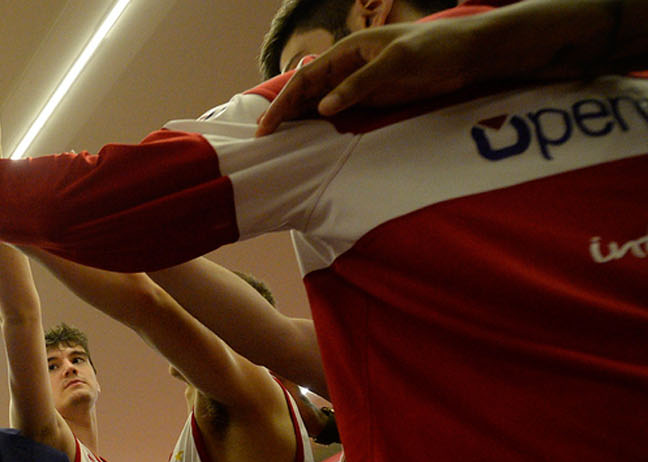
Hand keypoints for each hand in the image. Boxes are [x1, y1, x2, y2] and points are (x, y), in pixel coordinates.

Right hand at [256, 19, 482, 134]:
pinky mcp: (373, 100)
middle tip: (263, 139)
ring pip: (319, 104)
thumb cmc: (435, 48)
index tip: (267, 125)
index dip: (283, 102)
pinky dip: (321, 125)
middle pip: (306, 92)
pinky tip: (310, 139)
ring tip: (278, 142)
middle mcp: (348, 68)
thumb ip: (360, 84)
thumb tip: (324, 108)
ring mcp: (359, 85)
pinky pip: (339, 113)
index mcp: (348, 51)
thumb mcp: (397, 62)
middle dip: (283, 113)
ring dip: (299, 121)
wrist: (468, 54)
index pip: (306, 78)